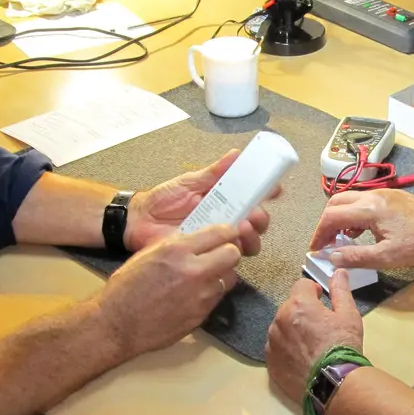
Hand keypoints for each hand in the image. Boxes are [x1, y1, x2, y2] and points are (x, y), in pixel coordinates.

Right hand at [97, 224, 243, 358]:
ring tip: (205, 276)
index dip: (226, 233)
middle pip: (233, 254)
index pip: (220, 233)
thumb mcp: (148, 254)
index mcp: (177, 250)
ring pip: (230, 277)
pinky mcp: (202, 314)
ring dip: (221, 274)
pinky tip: (195, 294)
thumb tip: (197, 239)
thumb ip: (176, 245)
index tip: (225, 235)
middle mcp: (194, 271)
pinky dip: (211, 292)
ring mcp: (201, 295)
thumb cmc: (126, 288)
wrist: (118, 324)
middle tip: (219, 255)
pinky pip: (218, 297)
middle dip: (228, 253)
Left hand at [124, 150, 276, 254]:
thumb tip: (236, 154)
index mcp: (225, 201)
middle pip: (257, 223)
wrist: (139, 221)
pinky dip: (232, 252)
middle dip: (261, 218)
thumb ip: (214, 172)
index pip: (254, 197)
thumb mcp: (190, 182)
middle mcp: (226, 221)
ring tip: (242, 227)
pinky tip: (227, 243)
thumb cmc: (163, 200)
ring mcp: (218, 239)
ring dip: (251, 235)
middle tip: (255, 213)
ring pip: (248, 243)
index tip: (274, 188)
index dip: (267, 193)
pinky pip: (227, 260)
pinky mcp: (207, 256)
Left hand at [266, 272, 364, 402]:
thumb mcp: (349, 315)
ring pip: (281, 327)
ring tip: (312, 345)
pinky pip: (277, 348)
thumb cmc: (343, 346)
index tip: (322, 301)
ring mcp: (272, 342)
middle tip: (320, 327)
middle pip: (289, 307)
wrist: (334, 384)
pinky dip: (287, 349)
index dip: (313, 291)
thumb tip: (338, 272)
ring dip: (293, 330)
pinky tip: (303, 359)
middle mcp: (279, 320)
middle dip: (303, 312)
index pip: (301, 285)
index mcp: (298, 304)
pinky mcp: (271, 362)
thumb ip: (341, 290)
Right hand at [309, 189, 413, 270]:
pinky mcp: (393, 197)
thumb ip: (355, 257)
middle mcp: (374, 195)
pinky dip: (355, 214)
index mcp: (370, 208)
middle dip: (327, 222)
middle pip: (337, 202)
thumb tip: (331, 258)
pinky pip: (364, 201)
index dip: (319, 233)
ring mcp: (385, 193)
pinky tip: (362, 231)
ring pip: (351, 200)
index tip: (316, 249)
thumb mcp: (386, 257)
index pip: (332, 216)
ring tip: (343, 239)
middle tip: (326, 243)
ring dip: (341, 217)